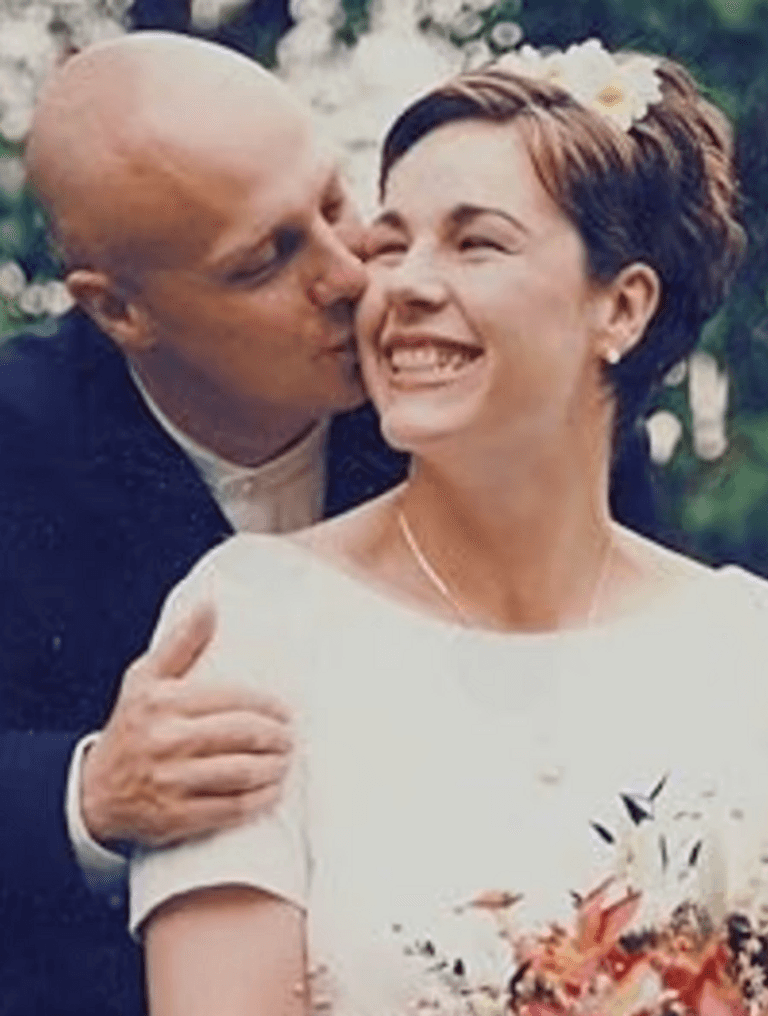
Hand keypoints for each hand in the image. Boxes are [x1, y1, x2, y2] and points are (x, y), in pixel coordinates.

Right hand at [80, 604, 291, 848]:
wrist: (94, 792)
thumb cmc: (130, 727)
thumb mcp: (145, 678)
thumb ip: (181, 642)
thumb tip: (210, 606)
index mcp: (163, 702)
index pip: (232, 699)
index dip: (267, 705)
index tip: (285, 709)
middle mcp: (166, 740)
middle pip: (242, 734)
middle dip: (276, 736)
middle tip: (290, 735)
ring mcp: (172, 781)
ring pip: (241, 772)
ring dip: (273, 767)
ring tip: (286, 760)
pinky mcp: (177, 817)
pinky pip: (230, 808)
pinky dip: (259, 800)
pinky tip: (272, 791)